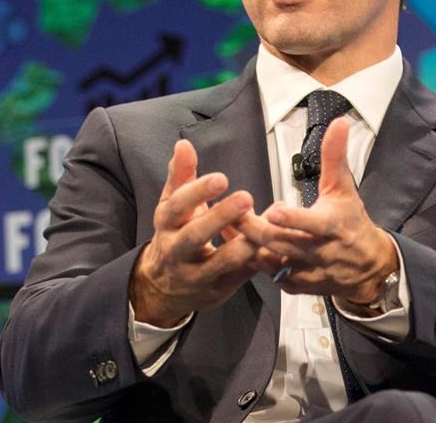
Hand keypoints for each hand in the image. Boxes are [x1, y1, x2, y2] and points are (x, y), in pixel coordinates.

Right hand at [130, 139, 259, 326]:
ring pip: (218, 263)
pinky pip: (237, 278)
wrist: (164, 285)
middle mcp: (177, 250)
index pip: (177, 206)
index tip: (221, 178)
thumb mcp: (173, 204)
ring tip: (261, 228)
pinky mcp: (216, 291)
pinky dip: (254, 264)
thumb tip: (183, 144)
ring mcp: (196, 274)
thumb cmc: (176, 232)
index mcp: (167, 224)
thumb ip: (181, 175)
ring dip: (241, 247)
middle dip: (220, 218)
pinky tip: (271, 248)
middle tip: (245, 198)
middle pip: (195, 236)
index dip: (197, 192)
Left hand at [236, 118, 397, 303]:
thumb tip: (340, 121)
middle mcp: (320, 252)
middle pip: (282, 243)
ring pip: (271, 261)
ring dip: (248, 245)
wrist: (366, 268)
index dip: (294, 220)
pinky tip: (235, 246)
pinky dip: (253, 261)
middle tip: (231, 213)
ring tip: (225, 226)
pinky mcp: (296, 286)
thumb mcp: (344, 188)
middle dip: (255, 230)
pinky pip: (269, 275)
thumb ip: (335, 156)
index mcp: (332, 227)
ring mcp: (307, 272)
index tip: (273, 210)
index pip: (313, 226)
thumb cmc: (351, 221)